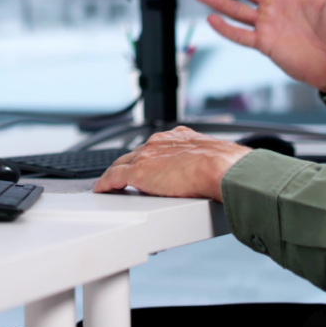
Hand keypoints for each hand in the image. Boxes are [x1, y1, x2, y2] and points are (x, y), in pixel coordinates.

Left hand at [93, 127, 250, 200]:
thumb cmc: (224, 166)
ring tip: (109, 185)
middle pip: (135, 154)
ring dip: (115, 174)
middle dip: (128, 165)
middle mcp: (159, 142)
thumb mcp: (213, 159)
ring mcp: (147, 156)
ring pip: (121, 164)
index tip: (146, 165)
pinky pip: (114, 177)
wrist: (221, 168)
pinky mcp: (138, 172)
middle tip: (122, 177)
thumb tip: (215, 176)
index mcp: (177, 137)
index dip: (148, 158)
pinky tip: (101, 189)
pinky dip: (105, 183)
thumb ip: (205, 164)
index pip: (155, 147)